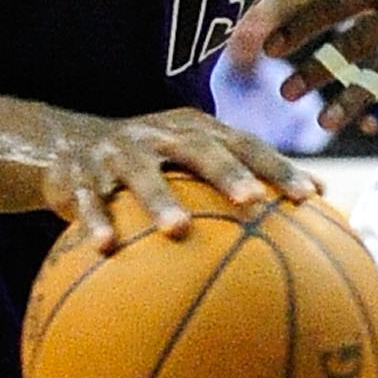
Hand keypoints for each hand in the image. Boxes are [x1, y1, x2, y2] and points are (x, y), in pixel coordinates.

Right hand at [42, 109, 314, 252]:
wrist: (63, 145)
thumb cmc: (149, 164)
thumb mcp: (189, 162)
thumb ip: (238, 182)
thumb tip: (314, 212)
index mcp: (195, 130)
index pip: (246, 144)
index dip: (278, 167)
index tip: (312, 196)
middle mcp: (160, 133)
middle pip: (200, 149)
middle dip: (227, 173)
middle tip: (253, 201)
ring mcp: (118, 151)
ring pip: (142, 173)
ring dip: (160, 200)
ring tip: (178, 231)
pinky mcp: (78, 173)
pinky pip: (87, 198)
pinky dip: (95, 220)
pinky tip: (105, 248)